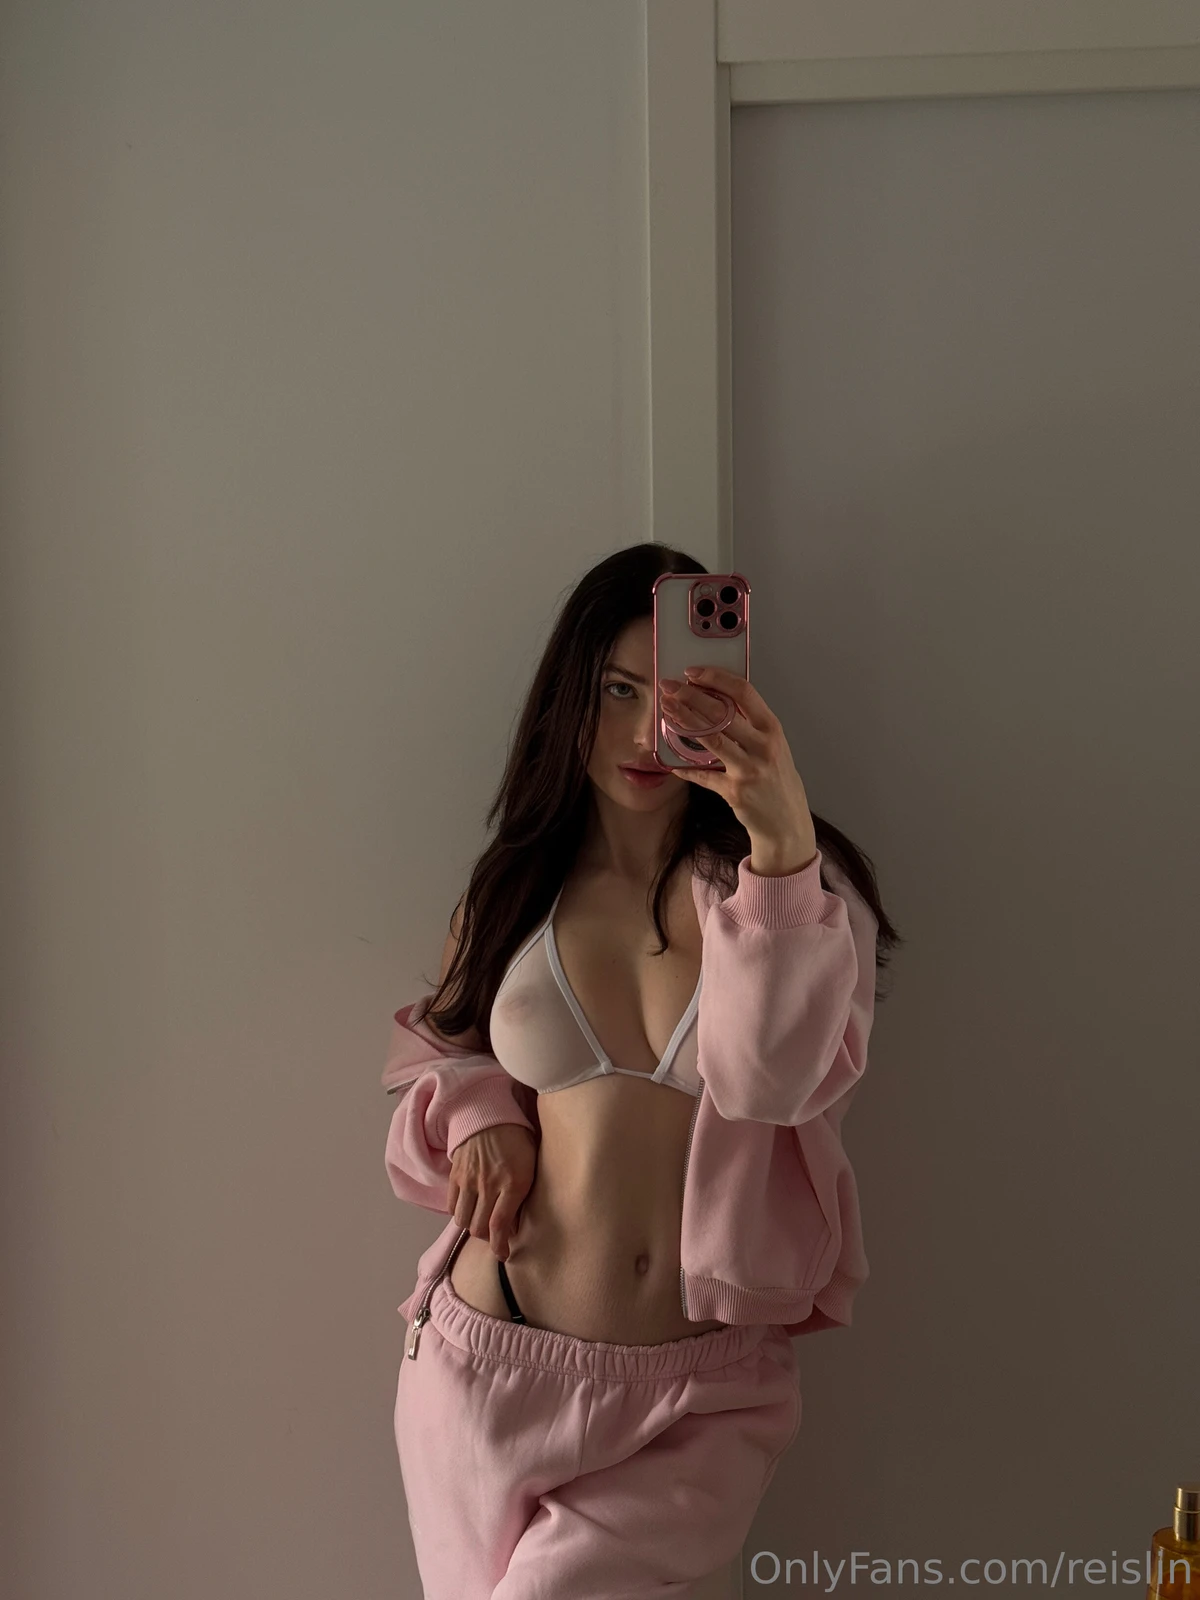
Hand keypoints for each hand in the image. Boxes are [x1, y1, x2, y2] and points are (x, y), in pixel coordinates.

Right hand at [447, 1123, 537, 1260]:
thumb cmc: (518, 1139)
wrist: (490, 1113)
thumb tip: (512, 1225)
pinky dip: (459, 1213)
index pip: (499, 1225)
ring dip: (472, 1227)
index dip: (499, 1247)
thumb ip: (522, 1195)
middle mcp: (488, 1184)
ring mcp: (469, 1180)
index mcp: (512, 1182)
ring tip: (481, 1223)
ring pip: (463, 1219)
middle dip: (487, 1239)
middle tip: (494, 1237)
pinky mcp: (455, 1175)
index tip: (503, 1255)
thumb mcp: (531, 1165)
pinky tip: (469, 1209)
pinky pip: (452, 1205)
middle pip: (479, 1227)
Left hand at [659, 664, 818, 875]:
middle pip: (722, 712)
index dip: (716, 678)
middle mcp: (763, 746)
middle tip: (669, 687)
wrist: (787, 823)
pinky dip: (686, 768)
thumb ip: (751, 726)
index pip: (744, 692)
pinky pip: (704, 775)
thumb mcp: (773, 746)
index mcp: (772, 729)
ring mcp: (749, 770)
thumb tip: (715, 701)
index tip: (693, 672)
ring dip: (684, 721)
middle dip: (691, 696)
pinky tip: (671, 762)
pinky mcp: (735, 791)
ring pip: (711, 738)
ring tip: (666, 709)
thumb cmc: (777, 780)